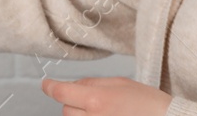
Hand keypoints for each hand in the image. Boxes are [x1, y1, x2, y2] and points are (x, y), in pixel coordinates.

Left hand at [41, 76, 171, 114]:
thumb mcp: (121, 83)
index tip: (46, 85)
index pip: (61, 93)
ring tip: (103, 112)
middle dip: (73, 103)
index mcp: (97, 100)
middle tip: (93, 101)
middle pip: (66, 111)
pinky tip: (103, 115)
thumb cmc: (150, 104)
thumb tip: (75, 85)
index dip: (50, 87)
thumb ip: (93, 83)